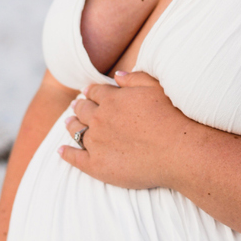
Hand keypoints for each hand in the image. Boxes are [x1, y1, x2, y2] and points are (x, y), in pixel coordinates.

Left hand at [59, 70, 191, 189]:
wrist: (178, 152)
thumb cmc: (172, 117)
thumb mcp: (155, 87)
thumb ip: (134, 78)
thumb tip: (116, 75)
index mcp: (111, 99)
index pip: (94, 93)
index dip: (91, 92)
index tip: (88, 93)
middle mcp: (99, 119)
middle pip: (82, 110)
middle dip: (79, 106)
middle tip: (76, 106)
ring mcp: (96, 142)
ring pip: (76, 130)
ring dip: (71, 125)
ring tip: (69, 123)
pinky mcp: (96, 165)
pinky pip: (75, 157)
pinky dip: (66, 153)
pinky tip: (62, 151)